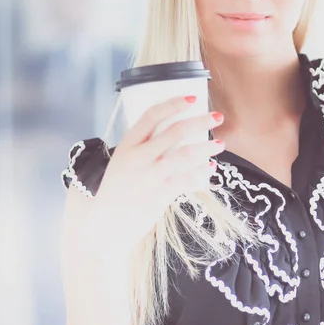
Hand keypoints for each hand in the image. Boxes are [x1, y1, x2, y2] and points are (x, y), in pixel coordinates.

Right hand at [82, 95, 224, 256]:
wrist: (104, 226)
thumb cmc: (115, 191)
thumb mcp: (121, 162)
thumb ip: (142, 149)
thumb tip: (174, 136)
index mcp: (127, 145)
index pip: (151, 115)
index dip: (173, 104)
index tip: (192, 98)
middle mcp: (138, 156)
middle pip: (175, 131)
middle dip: (200, 121)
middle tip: (218, 116)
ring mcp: (150, 176)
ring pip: (186, 154)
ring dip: (207, 147)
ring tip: (220, 143)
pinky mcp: (160, 194)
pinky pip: (187, 178)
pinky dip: (202, 172)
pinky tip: (210, 168)